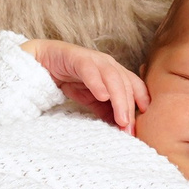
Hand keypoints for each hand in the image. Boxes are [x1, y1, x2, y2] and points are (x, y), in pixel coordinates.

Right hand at [22, 39, 148, 129]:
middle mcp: (109, 65)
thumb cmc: (72, 80)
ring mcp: (95, 60)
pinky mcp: (78, 59)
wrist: (44, 64)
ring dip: (119, 99)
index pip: (135, 86)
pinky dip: (98, 83)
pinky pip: (90, 71)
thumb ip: (107, 112)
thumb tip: (122, 129)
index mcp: (116, 73)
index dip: (142, 102)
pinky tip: (102, 96)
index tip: (145, 122)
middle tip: (129, 129)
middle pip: (127, 84)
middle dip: (129, 108)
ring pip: (113, 78)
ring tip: (121, 119)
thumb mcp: (93, 101)